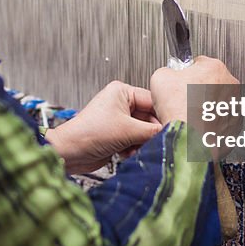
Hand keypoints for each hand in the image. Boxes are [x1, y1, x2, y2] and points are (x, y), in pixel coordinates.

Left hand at [45, 81, 162, 174]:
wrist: (70, 152)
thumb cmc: (89, 133)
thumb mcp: (128, 130)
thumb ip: (153, 131)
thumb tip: (171, 131)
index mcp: (122, 92)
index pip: (152, 101)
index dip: (163, 115)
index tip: (174, 126)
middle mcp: (121, 103)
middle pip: (149, 118)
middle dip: (150, 133)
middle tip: (156, 142)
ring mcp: (118, 120)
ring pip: (143, 132)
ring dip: (142, 143)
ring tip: (136, 149)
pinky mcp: (116, 135)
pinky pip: (135, 141)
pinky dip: (134, 148)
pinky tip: (128, 153)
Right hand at [149, 56, 239, 124]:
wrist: (191, 141)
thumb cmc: (180, 111)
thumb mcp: (160, 77)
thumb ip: (167, 71)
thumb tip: (168, 75)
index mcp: (214, 67)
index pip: (198, 63)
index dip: (185, 73)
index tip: (179, 82)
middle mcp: (230, 84)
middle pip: (210, 81)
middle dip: (197, 89)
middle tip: (182, 100)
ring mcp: (235, 105)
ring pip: (217, 101)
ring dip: (205, 105)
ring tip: (190, 114)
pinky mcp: (236, 124)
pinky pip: (222, 119)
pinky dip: (211, 121)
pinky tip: (198, 125)